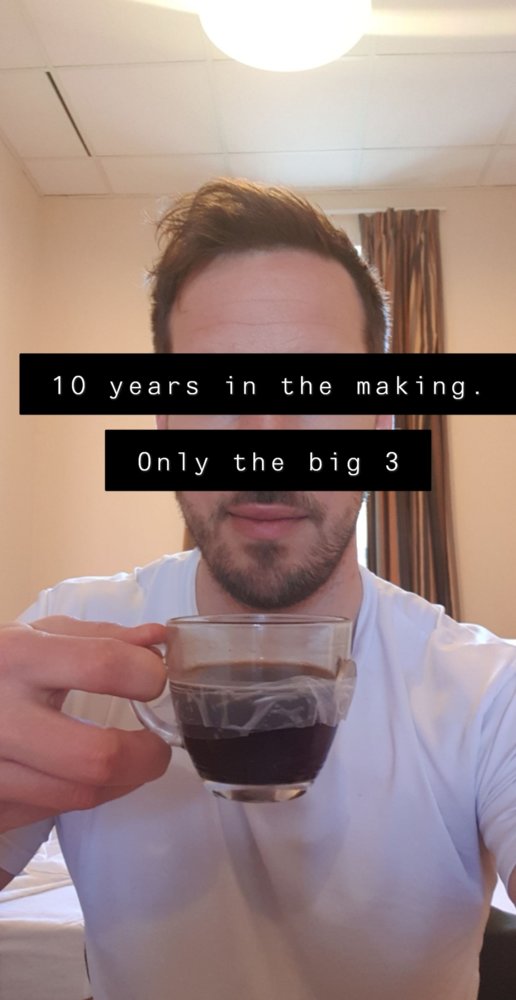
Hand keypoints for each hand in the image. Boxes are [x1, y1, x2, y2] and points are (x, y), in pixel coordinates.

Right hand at [0, 617, 170, 832]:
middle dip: (146, 755)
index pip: (102, 666)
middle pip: (96, 756)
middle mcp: (1, 715)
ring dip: (123, 780)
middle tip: (160, 744)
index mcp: (17, 658)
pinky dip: (88, 793)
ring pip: (81, 793)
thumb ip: (99, 636)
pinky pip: (55, 810)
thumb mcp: (33, 636)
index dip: (147, 675)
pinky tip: (93, 774)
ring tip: (132, 760)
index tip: (157, 682)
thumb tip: (160, 640)